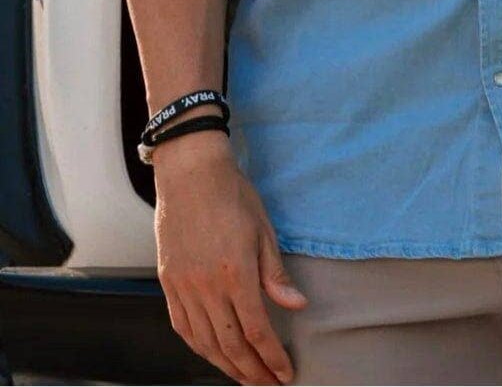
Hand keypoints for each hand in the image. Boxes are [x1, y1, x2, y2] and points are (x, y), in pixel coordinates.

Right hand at [152, 130, 308, 384]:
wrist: (190, 173)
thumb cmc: (232, 194)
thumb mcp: (264, 229)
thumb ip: (276, 273)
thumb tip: (296, 306)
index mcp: (236, 273)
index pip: (256, 330)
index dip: (271, 358)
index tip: (284, 373)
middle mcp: (206, 286)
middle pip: (230, 345)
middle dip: (252, 371)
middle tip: (268, 384)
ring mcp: (183, 286)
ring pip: (204, 342)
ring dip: (226, 365)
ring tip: (244, 377)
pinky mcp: (168, 282)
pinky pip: (182, 327)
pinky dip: (198, 346)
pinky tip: (212, 353)